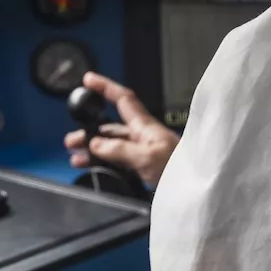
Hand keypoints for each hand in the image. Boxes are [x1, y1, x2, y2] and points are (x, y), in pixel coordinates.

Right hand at [64, 72, 179, 187]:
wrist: (198, 190)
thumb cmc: (184, 170)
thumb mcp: (148, 157)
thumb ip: (120, 150)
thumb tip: (96, 144)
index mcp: (146, 127)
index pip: (123, 99)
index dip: (106, 87)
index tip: (88, 80)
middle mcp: (144, 137)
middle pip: (111, 128)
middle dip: (89, 130)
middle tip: (72, 140)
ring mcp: (144, 154)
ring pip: (112, 147)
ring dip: (92, 151)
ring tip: (76, 158)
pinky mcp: (145, 170)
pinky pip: (118, 162)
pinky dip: (103, 164)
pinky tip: (95, 170)